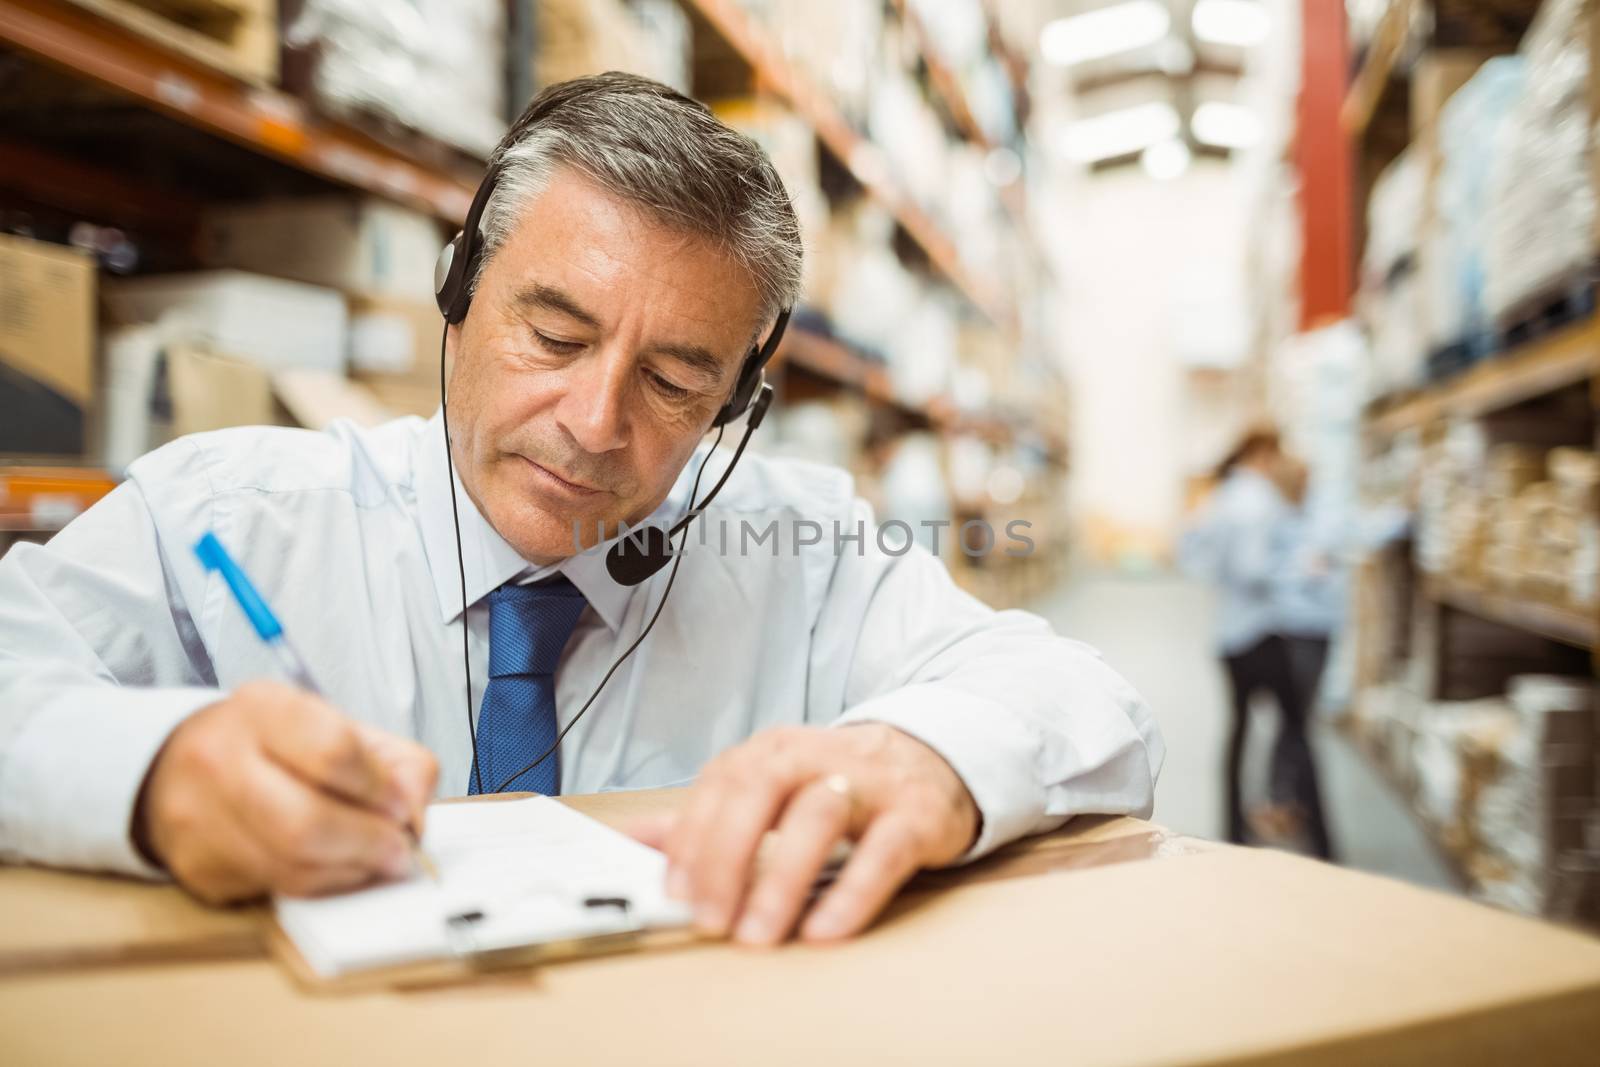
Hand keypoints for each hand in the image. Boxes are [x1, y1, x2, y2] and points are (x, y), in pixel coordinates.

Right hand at [132, 681, 438, 904]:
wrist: (177, 767)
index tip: (402, 806)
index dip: (379, 788)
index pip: (333, 752)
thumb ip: (394, 762)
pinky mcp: (201, 869)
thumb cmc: (274, 746)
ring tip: (377, 861)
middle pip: (307, 823)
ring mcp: (200, 820)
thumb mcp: (336, 725)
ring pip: (294, 867)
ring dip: (353, 871)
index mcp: (262, 708)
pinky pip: (278, 889)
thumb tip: (413, 814)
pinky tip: (339, 869)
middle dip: (370, 844)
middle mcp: (220, 760)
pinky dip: (324, 885)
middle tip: (400, 850)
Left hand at [627, 723, 978, 946]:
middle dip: (726, 856)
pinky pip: (882, 853)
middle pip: (760, 790)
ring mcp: (869, 784)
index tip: (674, 892)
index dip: (693, 837)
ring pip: (819, 816)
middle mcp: (818, 757)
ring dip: (782, 879)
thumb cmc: (840, 780)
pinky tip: (824, 930)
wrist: (933, 761)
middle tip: (710, 919)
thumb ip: (707, 813)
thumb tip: (631, 839)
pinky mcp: (915, 816)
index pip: (721, 783)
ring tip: (759, 933)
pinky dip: (851, 893)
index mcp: (775, 750)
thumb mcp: (771, 785)